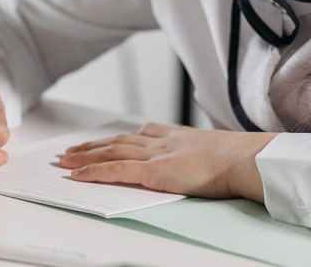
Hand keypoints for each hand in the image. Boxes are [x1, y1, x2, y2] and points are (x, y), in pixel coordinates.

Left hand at [57, 123, 276, 201]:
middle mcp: (160, 141)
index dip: (116, 138)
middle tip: (70, 150)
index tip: (102, 140)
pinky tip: (78, 176)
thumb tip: (202, 160)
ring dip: (84, 156)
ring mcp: (156, 155)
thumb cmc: (238, 158)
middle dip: (91, 146)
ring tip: (65, 161)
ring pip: (110, 152)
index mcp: (175, 136)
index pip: (137, 134)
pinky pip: (116, 170)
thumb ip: (198, 152)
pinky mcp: (154, 171)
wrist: (245, 158)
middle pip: (117, 140)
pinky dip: (94, 171)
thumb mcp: (214, 149)